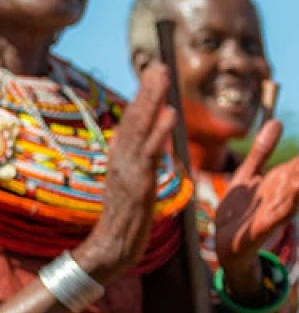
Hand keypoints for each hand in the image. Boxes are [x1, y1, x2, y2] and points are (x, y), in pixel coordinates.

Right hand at [74, 66, 176, 281]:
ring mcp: (128, 170)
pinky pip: (150, 154)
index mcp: (122, 157)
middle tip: (159, 64)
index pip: (133, 121)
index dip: (144, 96)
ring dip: (151, 101)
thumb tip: (152, 142)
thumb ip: (142, 161)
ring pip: (139, 129)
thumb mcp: (136, 182)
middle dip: (147, 90)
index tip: (156, 72)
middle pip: (134, 118)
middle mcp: (121, 159)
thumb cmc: (127, 218)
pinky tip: (170, 114)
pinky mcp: (138, 184)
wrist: (113, 248)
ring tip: (163, 76)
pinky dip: (159, 132)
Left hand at [213, 120, 298, 294]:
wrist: (226, 242)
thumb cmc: (240, 208)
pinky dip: (291, 200)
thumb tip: (278, 121)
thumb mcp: (247, 173)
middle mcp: (286, 191)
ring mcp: (279, 207)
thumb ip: (262, 150)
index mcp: (282, 178)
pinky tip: (298, 188)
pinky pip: (281, 211)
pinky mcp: (267, 223)